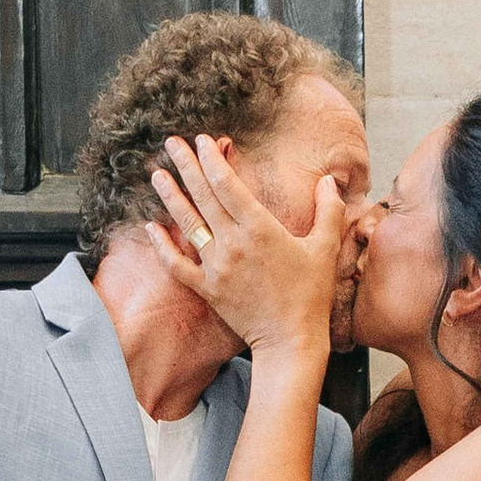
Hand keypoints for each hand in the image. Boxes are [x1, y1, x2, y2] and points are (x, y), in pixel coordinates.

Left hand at [149, 133, 342, 355]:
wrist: (291, 340)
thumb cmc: (311, 294)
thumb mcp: (326, 248)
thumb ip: (329, 210)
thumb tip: (329, 180)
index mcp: (260, 229)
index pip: (228, 185)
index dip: (212, 160)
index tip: (201, 140)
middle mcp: (233, 243)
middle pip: (203, 196)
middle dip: (186, 166)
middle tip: (171, 144)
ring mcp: (216, 266)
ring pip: (187, 224)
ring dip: (170, 196)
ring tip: (157, 174)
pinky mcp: (206, 288)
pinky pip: (176, 264)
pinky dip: (162, 245)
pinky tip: (152, 227)